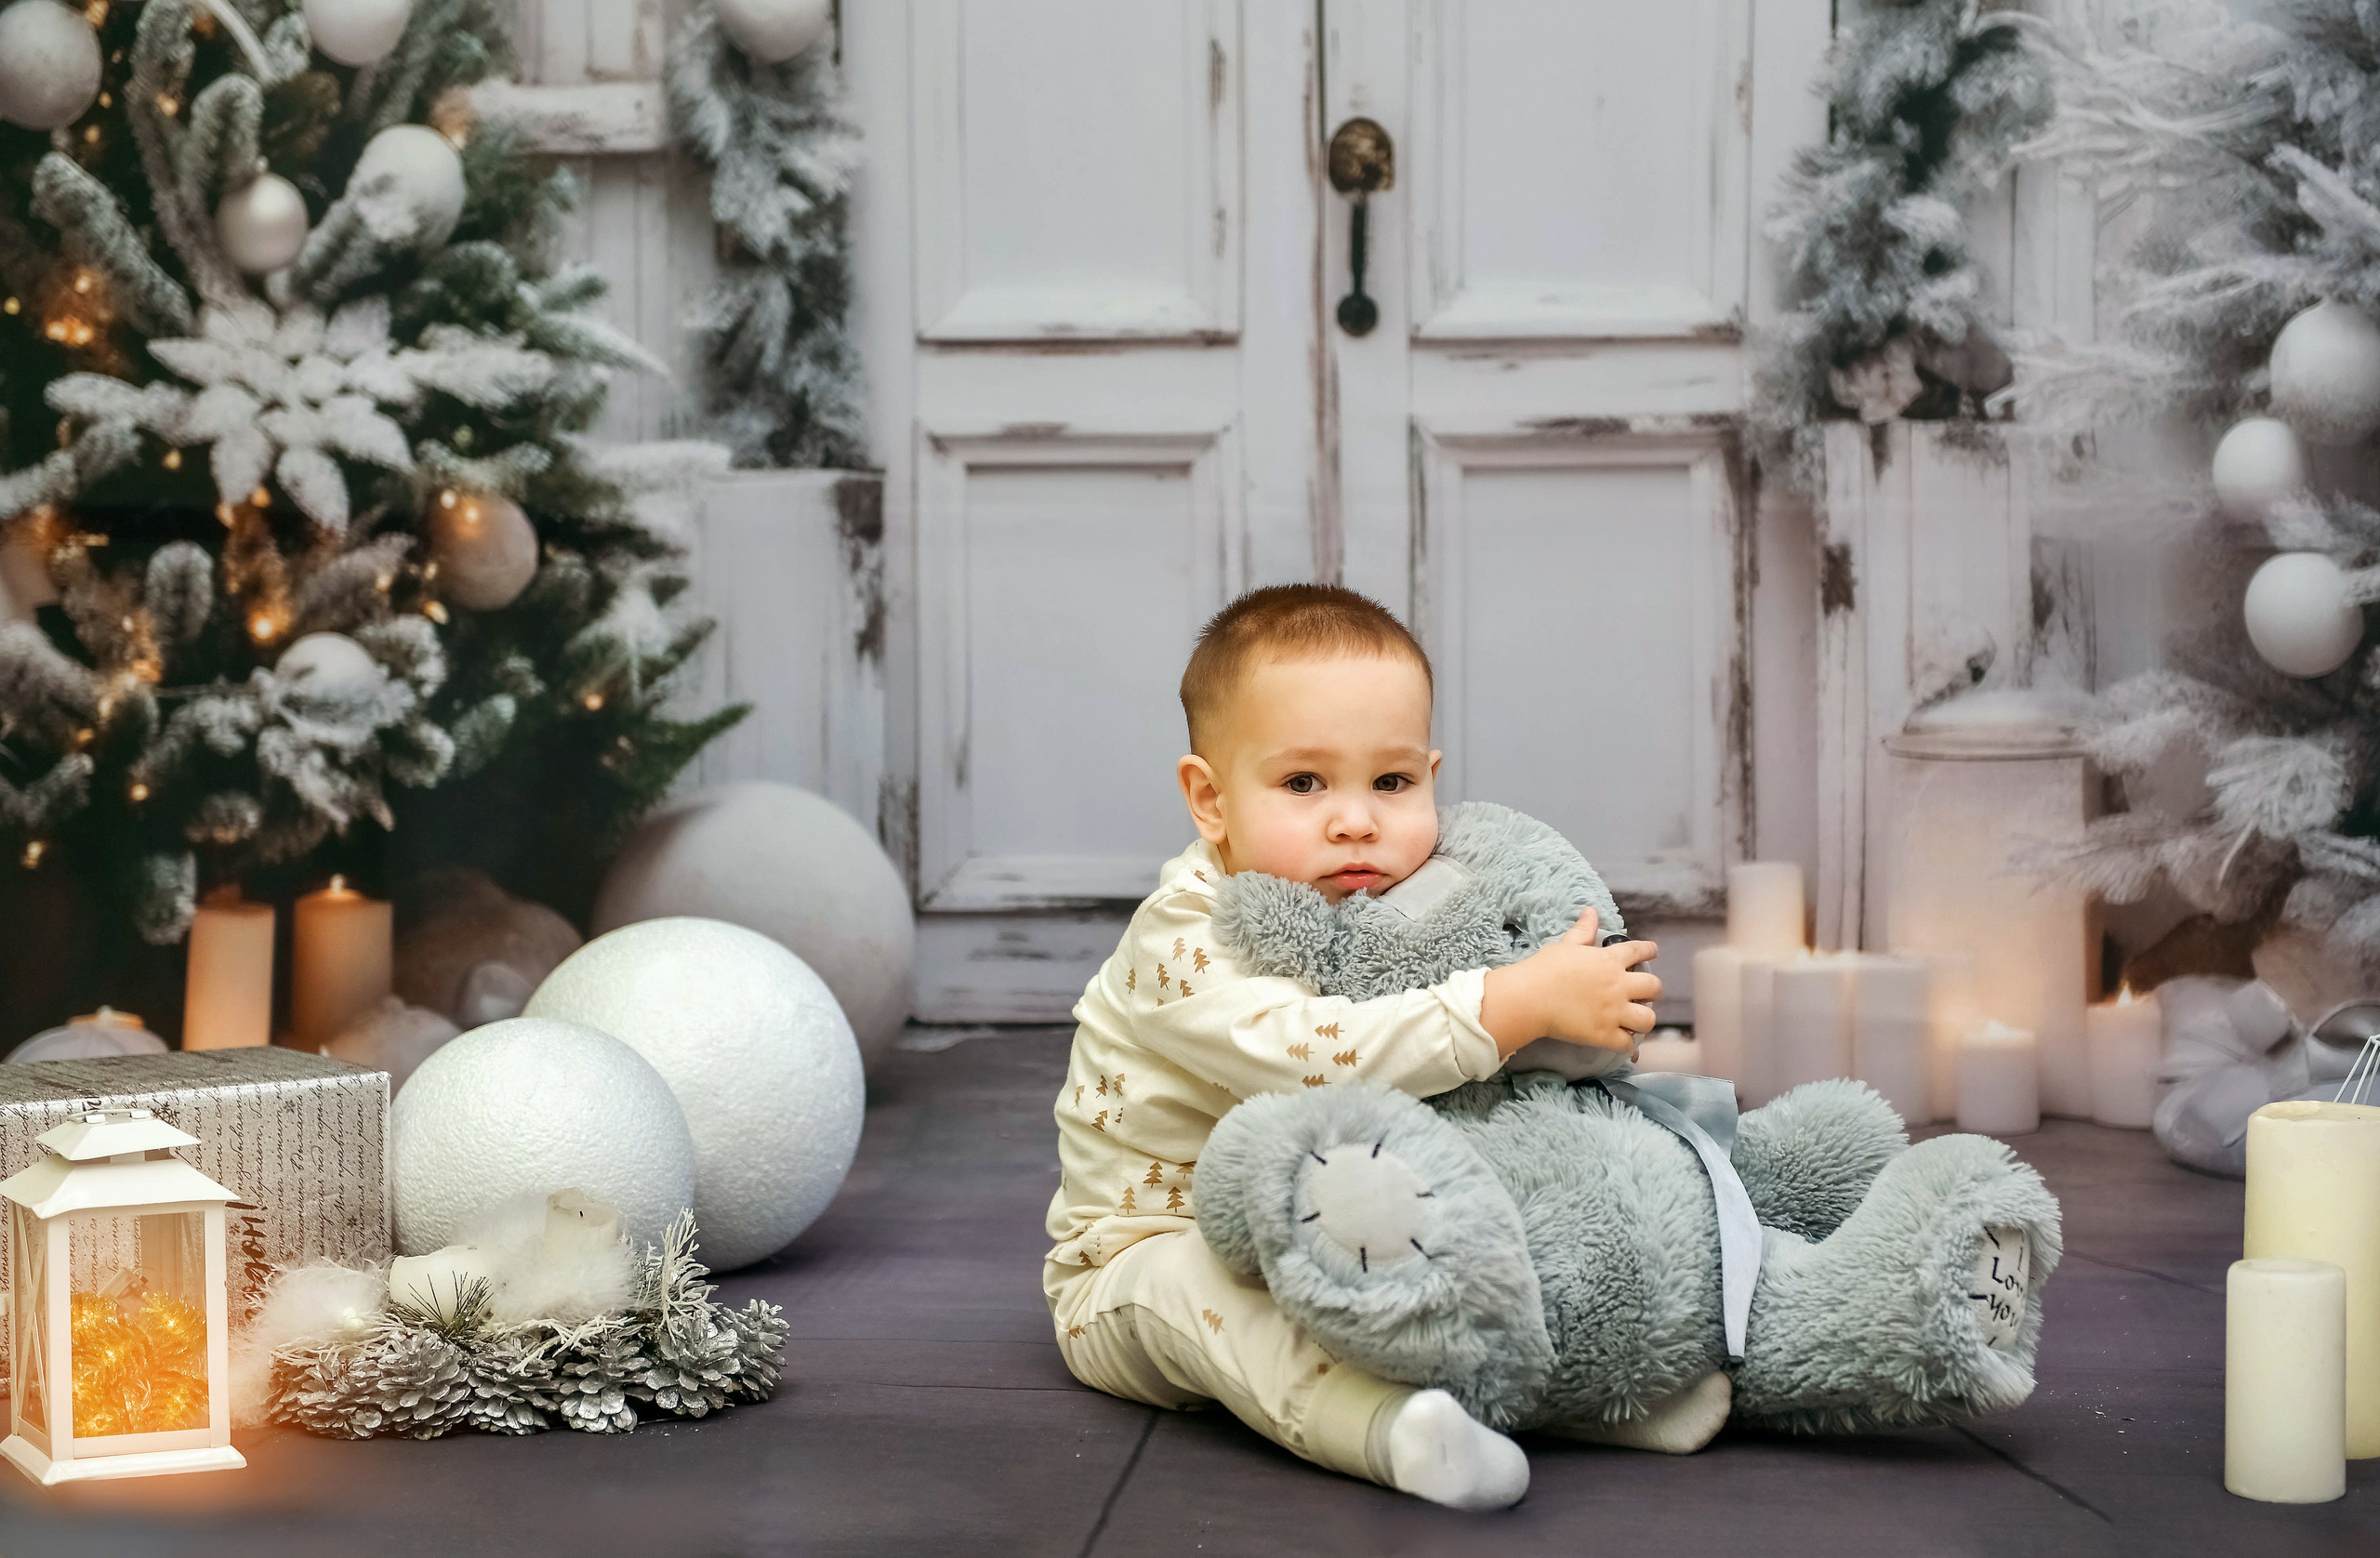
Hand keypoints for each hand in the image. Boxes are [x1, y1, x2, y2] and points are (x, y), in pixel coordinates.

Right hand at [1479, 907, 1659, 1058]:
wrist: (1530, 997)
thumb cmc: (1545, 968)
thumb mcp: (1566, 944)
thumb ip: (1583, 930)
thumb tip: (1592, 910)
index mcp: (1609, 960)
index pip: (1639, 951)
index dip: (1649, 950)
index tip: (1653, 951)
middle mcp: (1618, 985)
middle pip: (1653, 987)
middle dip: (1652, 990)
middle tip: (1642, 994)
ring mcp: (1613, 1012)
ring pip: (1648, 1019)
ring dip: (1644, 1019)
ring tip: (1635, 1021)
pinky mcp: (1604, 1034)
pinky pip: (1628, 1044)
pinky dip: (1628, 1044)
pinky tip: (1623, 1041)